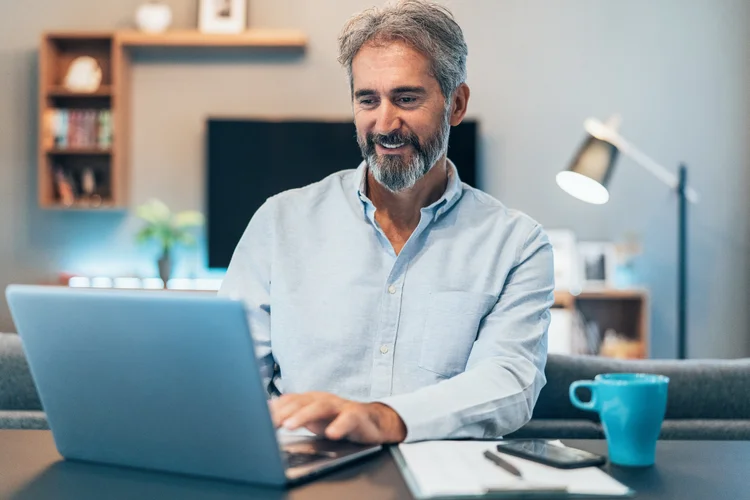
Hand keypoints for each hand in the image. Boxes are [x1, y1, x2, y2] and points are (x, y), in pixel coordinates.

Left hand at [269, 392, 406, 443]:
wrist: (370, 422)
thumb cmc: (336, 420)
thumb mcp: (311, 418)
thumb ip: (291, 414)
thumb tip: (265, 413)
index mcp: (311, 399)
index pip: (289, 401)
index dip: (274, 409)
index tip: (258, 419)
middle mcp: (323, 399)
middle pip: (301, 402)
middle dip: (284, 412)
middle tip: (271, 424)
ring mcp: (340, 406)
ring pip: (320, 407)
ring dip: (304, 416)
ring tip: (290, 426)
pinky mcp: (356, 416)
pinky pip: (348, 419)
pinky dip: (339, 426)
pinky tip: (331, 434)